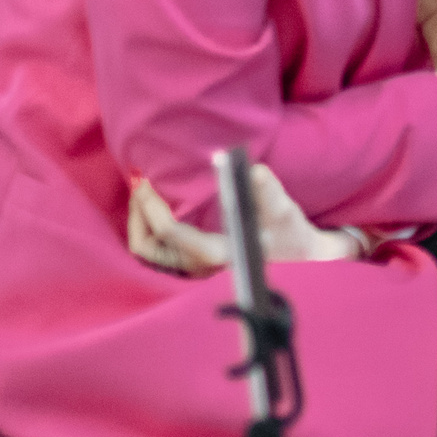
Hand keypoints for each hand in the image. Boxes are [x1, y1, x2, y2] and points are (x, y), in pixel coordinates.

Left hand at [125, 163, 357, 274]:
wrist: (298, 252)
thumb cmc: (289, 230)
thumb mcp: (285, 209)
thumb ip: (269, 191)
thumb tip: (254, 172)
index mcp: (216, 252)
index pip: (169, 231)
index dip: (153, 204)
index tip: (149, 180)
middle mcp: (199, 263)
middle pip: (147, 245)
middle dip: (138, 214)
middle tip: (141, 184)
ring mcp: (193, 264)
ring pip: (147, 249)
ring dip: (140, 220)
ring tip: (144, 192)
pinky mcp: (193, 259)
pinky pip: (156, 248)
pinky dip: (148, 227)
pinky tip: (156, 205)